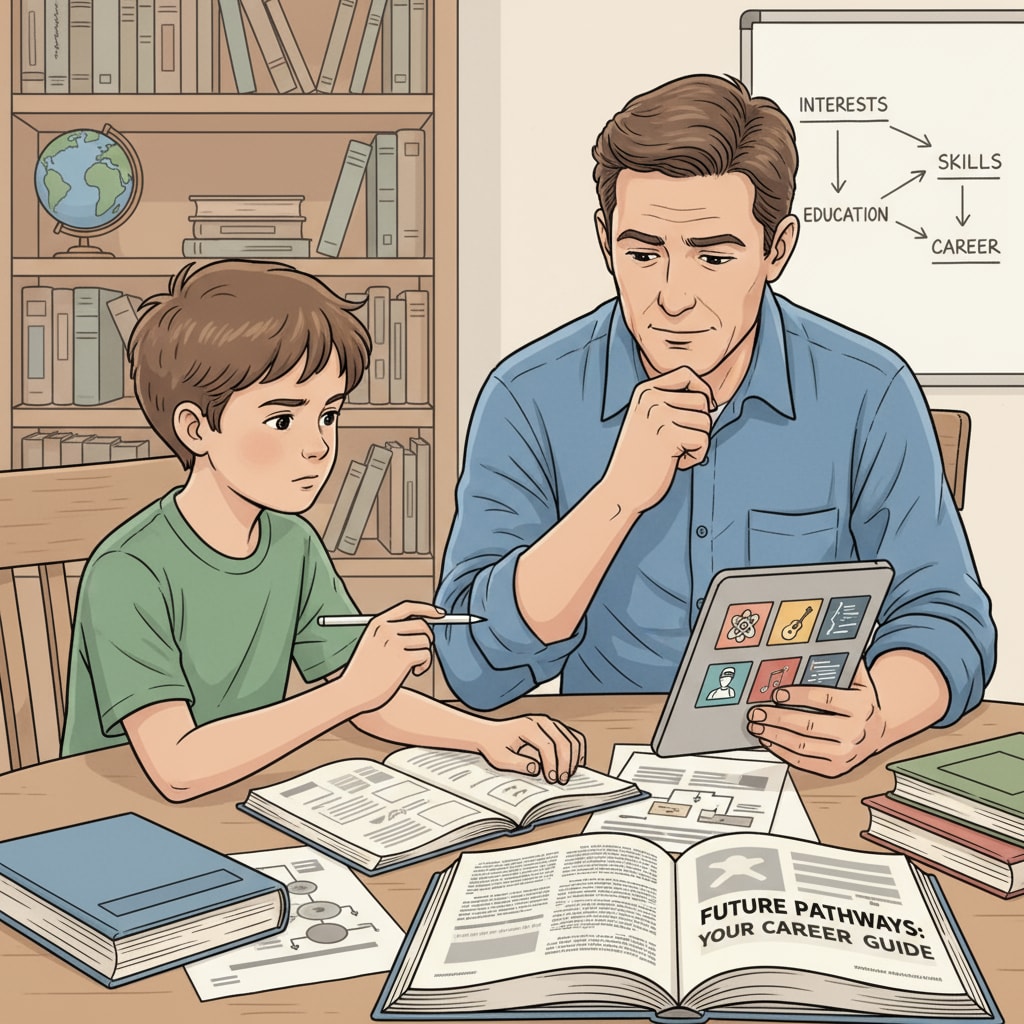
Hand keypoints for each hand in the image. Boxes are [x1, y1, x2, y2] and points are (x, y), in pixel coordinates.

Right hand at [341, 602, 445, 713]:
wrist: (352, 692)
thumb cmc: (364, 671)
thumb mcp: (372, 644)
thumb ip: (393, 632)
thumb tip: (424, 628)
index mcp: (378, 622)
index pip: (408, 607)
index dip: (427, 609)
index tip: (440, 614)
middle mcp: (386, 629)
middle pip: (421, 624)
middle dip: (428, 638)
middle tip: (422, 653)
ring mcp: (394, 643)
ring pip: (426, 641)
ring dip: (425, 655)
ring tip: (414, 666)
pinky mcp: (402, 658)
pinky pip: (426, 655)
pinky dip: (425, 665)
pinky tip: (415, 673)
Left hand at [475, 715, 586, 783]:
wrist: (490, 733)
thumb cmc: (494, 745)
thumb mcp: (500, 758)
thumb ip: (518, 764)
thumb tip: (537, 769)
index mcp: (528, 726)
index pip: (547, 745)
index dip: (552, 764)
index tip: (551, 780)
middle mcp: (542, 721)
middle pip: (563, 741)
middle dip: (565, 763)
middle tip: (562, 781)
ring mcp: (550, 723)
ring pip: (572, 738)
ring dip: (574, 758)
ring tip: (567, 775)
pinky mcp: (555, 728)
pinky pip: (573, 737)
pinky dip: (577, 751)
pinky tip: (573, 765)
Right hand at [601, 365, 715, 514]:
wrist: (622, 489)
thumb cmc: (641, 458)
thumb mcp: (650, 421)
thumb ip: (674, 405)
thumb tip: (713, 402)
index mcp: (644, 391)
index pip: (687, 373)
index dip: (702, 389)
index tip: (705, 408)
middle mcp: (650, 398)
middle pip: (702, 399)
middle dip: (699, 424)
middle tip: (678, 442)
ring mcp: (658, 416)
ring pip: (706, 421)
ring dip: (697, 442)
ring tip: (673, 452)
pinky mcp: (669, 436)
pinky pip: (703, 441)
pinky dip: (696, 457)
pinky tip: (675, 463)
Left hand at [745, 661, 884, 776]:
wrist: (878, 732)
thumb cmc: (859, 701)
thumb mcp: (858, 680)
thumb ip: (841, 665)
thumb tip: (817, 645)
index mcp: (861, 706)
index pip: (825, 699)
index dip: (799, 696)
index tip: (777, 694)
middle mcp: (856, 732)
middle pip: (809, 725)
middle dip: (778, 718)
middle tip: (757, 712)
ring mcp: (846, 754)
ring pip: (803, 746)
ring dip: (774, 735)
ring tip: (756, 726)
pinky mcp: (835, 769)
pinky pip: (803, 762)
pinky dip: (781, 752)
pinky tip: (768, 740)